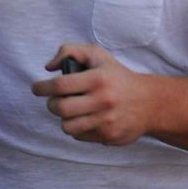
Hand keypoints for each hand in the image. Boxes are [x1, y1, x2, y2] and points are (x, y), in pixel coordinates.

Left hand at [32, 44, 155, 145]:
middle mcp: (103, 101)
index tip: (37, 88)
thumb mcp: (98, 56)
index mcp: (98, 79)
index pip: (59, 86)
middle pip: (60, 109)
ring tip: (71, 111)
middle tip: (56, 101)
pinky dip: (78, 128)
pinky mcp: (109, 136)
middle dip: (52, 105)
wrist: (150, 102)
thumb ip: (70, 51)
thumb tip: (49, 68)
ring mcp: (106, 121)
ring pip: (67, 126)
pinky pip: (80, 136)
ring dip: (65, 119)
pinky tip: (86, 119)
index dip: (42, 88)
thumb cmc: (118, 77)